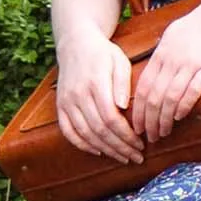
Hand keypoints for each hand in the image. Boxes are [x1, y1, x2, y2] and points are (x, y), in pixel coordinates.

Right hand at [55, 27, 144, 162]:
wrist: (75, 43)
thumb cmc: (103, 53)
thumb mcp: (119, 61)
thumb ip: (122, 83)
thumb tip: (124, 107)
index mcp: (95, 83)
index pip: (111, 118)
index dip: (126, 135)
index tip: (141, 144)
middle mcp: (78, 94)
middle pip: (99, 130)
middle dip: (120, 147)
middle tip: (136, 157)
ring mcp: (66, 101)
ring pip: (85, 134)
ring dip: (106, 149)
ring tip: (123, 157)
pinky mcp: (60, 106)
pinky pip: (68, 131)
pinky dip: (83, 145)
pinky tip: (99, 151)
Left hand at [130, 0, 200, 142]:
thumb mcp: (176, 33)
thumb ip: (164, 52)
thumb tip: (154, 68)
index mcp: (161, 53)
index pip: (142, 87)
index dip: (138, 110)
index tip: (137, 126)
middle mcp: (171, 59)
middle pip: (153, 96)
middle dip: (148, 121)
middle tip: (148, 137)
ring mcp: (189, 63)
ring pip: (169, 98)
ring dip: (163, 120)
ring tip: (162, 133)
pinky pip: (191, 91)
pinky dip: (182, 107)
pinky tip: (178, 118)